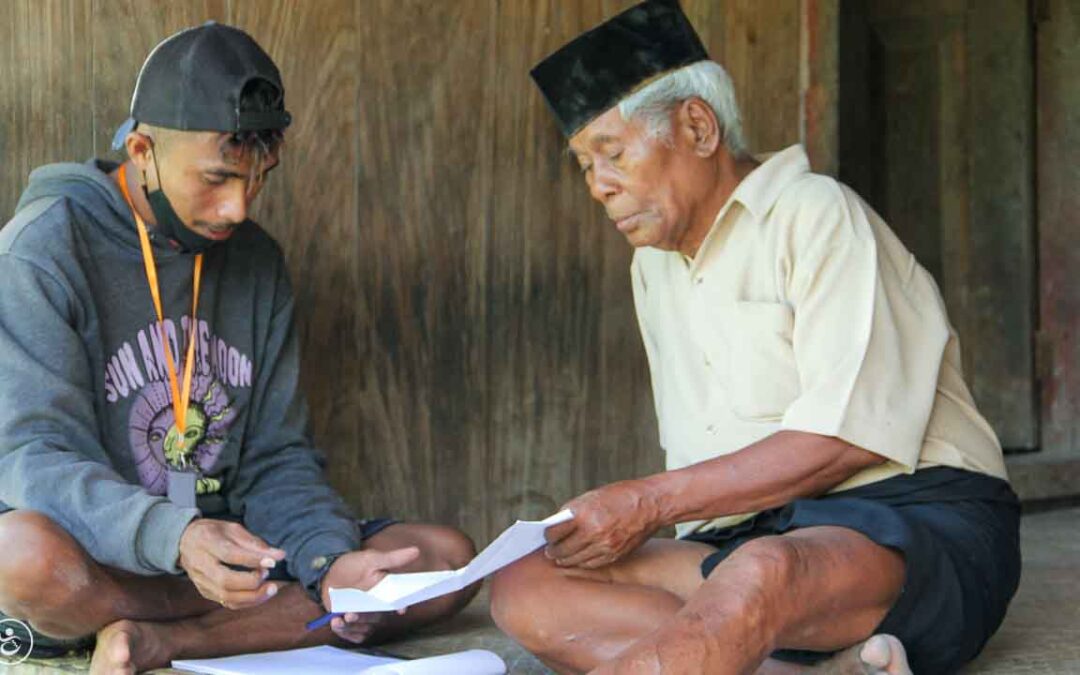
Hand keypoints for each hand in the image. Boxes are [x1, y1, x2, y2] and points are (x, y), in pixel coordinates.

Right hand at [178, 518, 284, 609]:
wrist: (185, 542)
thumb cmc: (214, 533)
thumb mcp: (233, 529)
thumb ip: (255, 543)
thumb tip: (279, 556)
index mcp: (207, 542)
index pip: (230, 555)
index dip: (253, 560)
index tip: (272, 562)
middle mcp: (200, 564)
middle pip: (225, 580)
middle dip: (251, 582)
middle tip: (268, 574)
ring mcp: (200, 581)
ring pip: (225, 596)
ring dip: (252, 596)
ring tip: (271, 588)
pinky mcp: (205, 592)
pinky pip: (226, 602)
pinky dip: (246, 602)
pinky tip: (261, 594)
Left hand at [319, 547, 420, 642]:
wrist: (330, 573)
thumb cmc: (354, 565)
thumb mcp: (372, 559)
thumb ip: (393, 559)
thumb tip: (416, 551)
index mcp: (388, 593)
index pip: (400, 602)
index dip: (401, 606)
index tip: (400, 609)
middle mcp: (379, 608)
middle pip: (379, 618)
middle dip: (365, 617)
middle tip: (351, 614)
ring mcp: (367, 618)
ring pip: (366, 629)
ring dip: (352, 626)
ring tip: (339, 619)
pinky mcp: (354, 626)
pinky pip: (355, 636)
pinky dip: (346, 633)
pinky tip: (336, 623)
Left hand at [544, 479, 661, 568]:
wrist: (650, 503)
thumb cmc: (618, 496)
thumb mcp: (591, 498)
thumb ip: (573, 513)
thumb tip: (554, 528)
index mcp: (584, 513)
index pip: (555, 532)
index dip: (547, 536)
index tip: (544, 536)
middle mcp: (594, 531)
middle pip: (563, 549)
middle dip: (553, 551)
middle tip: (549, 551)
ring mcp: (605, 545)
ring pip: (576, 560)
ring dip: (566, 559)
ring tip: (561, 557)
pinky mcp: (615, 554)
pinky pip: (592, 564)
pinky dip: (582, 562)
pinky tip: (578, 559)